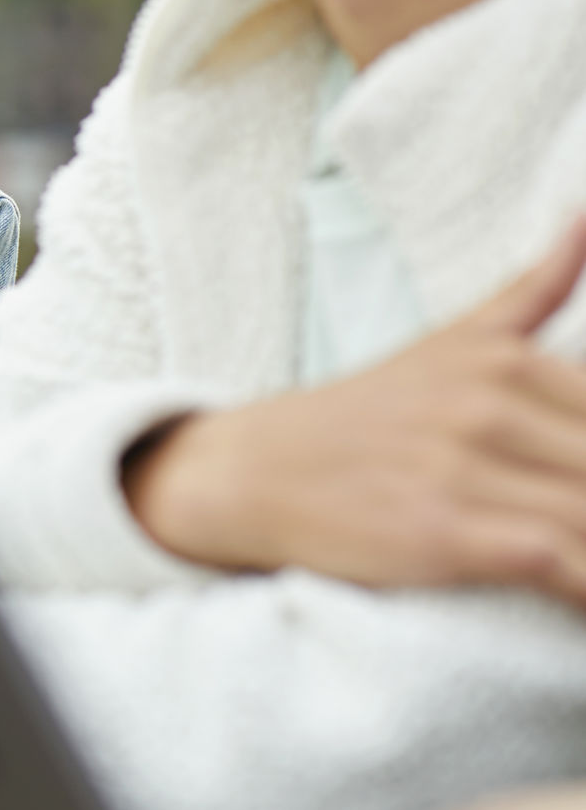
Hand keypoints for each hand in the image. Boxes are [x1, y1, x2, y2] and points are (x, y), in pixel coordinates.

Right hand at [123, 219, 585, 602]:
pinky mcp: (443, 532)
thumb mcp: (449, 341)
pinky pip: (560, 565)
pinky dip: (583, 591)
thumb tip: (585, 214)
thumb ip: (532, 288)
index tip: (577, 467)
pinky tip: (575, 596)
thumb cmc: (366, 413)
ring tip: (579, 552)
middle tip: (573, 499)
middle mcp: (488, 403)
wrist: (257, 470)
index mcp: (503, 359)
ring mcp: (463, 467)